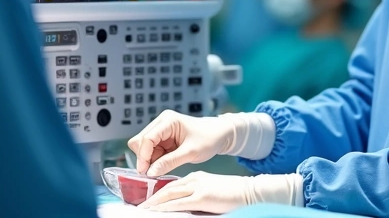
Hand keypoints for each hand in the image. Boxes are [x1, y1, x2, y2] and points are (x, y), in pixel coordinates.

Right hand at [128, 111, 233, 175]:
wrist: (219, 135)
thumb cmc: (208, 138)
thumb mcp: (190, 152)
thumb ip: (169, 162)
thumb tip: (150, 172)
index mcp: (168, 121)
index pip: (147, 138)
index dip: (143, 155)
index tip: (145, 172)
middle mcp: (161, 123)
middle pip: (140, 141)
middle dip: (144, 158)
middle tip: (153, 172)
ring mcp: (161, 131)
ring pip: (143, 148)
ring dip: (149, 160)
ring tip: (163, 167)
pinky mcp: (163, 139)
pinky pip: (151, 152)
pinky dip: (154, 160)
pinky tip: (164, 165)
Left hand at [138, 172, 301, 212]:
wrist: (250, 190)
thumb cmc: (234, 193)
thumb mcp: (213, 191)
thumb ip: (198, 195)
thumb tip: (184, 205)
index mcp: (197, 177)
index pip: (173, 185)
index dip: (159, 193)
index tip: (148, 201)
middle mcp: (194, 179)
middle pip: (167, 188)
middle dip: (151, 198)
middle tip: (138, 205)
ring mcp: (197, 187)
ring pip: (169, 194)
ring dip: (154, 203)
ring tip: (141, 210)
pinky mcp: (201, 197)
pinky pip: (178, 203)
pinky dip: (164, 207)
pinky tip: (155, 211)